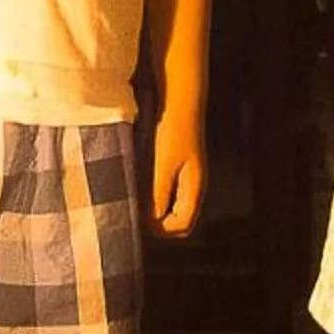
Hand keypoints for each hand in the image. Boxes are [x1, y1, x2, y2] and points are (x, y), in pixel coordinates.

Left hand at [149, 107, 204, 236]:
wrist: (181, 103)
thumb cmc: (173, 132)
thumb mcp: (163, 164)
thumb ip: (159, 193)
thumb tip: (154, 221)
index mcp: (195, 188)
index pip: (183, 224)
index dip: (163, 230)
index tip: (141, 223)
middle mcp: (196, 186)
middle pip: (181, 219)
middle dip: (161, 224)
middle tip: (138, 217)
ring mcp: (190, 177)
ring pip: (176, 207)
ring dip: (159, 211)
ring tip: (138, 204)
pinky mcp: (182, 168)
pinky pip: (172, 194)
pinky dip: (159, 198)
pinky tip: (143, 189)